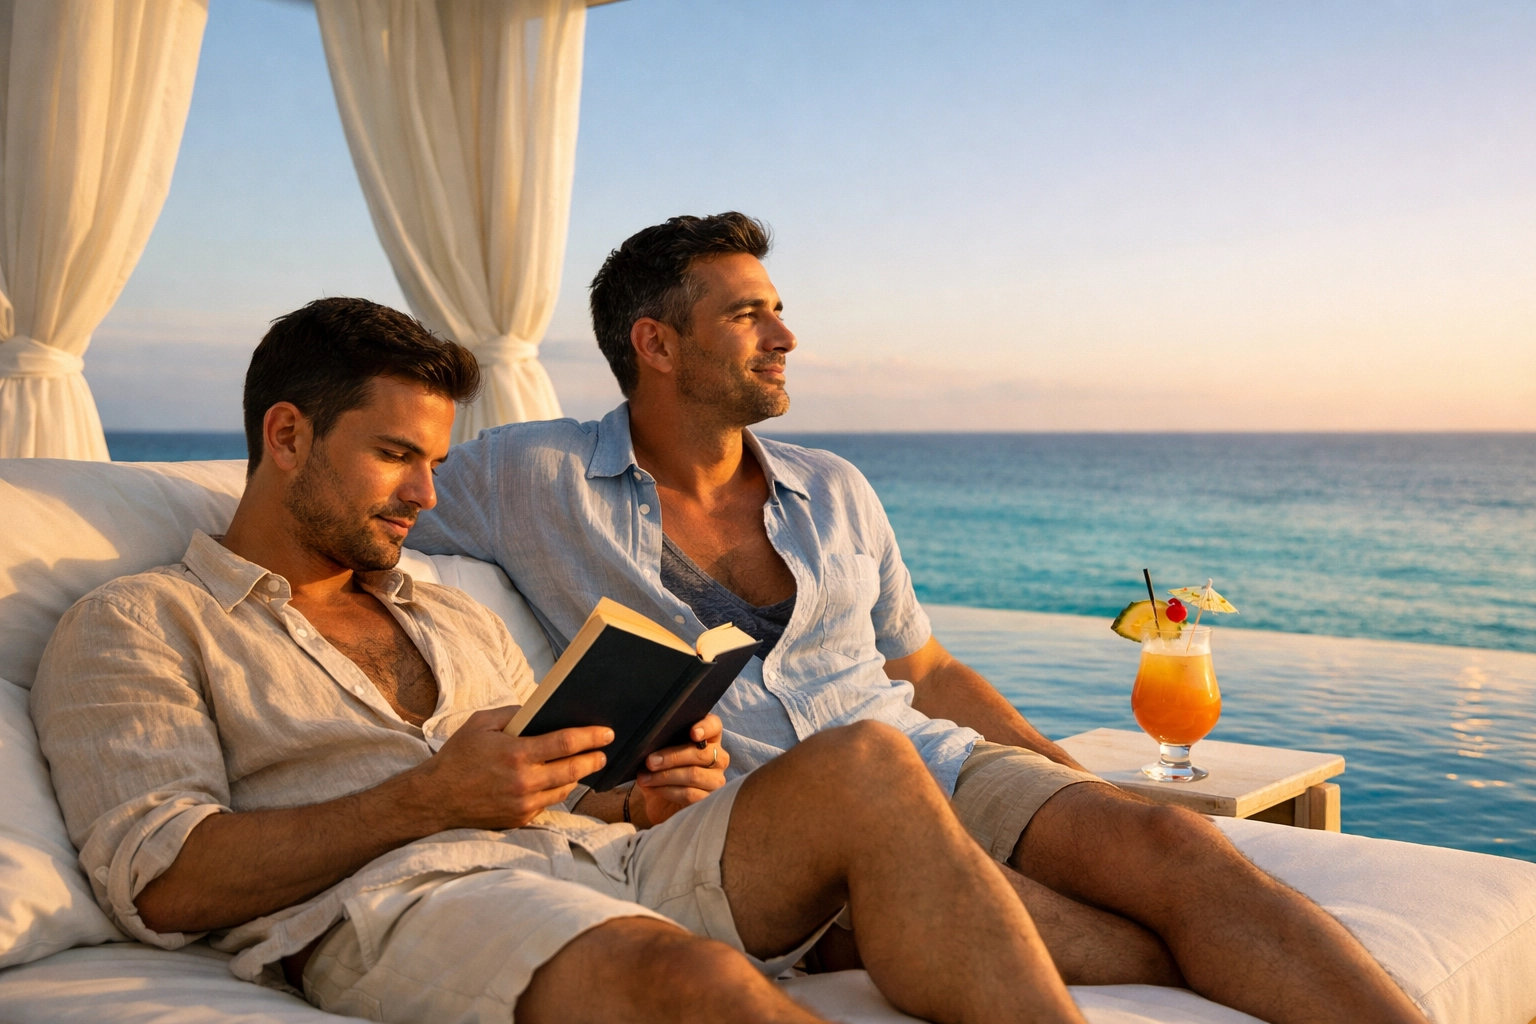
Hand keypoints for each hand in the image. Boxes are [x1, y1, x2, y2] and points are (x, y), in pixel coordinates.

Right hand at [404, 706, 611, 831]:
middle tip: (603, 751)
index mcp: (516, 754)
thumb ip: (514, 713)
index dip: (590, 737)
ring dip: (577, 776)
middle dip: (593, 759)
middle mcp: (524, 782)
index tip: (607, 733)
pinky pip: (548, 803)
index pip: (565, 743)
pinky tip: (558, 780)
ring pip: (564, 789)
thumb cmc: (457, 756)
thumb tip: (541, 709)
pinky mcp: (520, 819)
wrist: (435, 799)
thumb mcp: (481, 723)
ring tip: (583, 764)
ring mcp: (523, 804)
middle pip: (573, 770)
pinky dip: (556, 791)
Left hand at [633, 714, 728, 827]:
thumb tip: (648, 742)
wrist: (660, 804)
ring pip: (693, 774)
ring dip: (664, 776)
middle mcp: (718, 758)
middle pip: (700, 753)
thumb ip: (659, 745)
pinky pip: (689, 794)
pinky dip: (667, 791)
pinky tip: (654, 789)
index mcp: (708, 740)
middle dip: (672, 757)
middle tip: (650, 761)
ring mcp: (716, 780)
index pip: (714, 726)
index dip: (706, 727)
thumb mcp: (659, 756)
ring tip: (645, 778)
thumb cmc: (662, 773)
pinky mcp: (708, 800)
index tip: (692, 733)